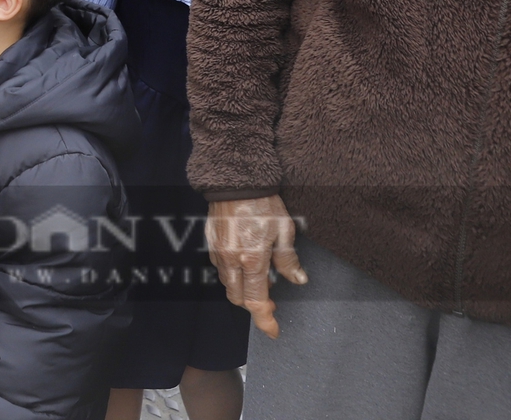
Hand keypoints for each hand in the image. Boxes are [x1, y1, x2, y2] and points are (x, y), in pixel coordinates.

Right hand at [206, 195, 306, 338]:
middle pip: (238, 298)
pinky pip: (220, 268)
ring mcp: (219, 252)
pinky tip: (245, 266)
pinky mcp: (211, 243)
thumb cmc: (263, 203)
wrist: (236, 180)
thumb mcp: (284, 230)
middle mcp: (232, 260)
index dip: (265, 320)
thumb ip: (289, 259)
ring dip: (242, 291)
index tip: (273, 330)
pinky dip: (233, 275)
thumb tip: (298, 280)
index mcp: (252, 259)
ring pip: (228, 284)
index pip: (256, 301)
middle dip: (254, 306)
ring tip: (259, 283)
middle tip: (272, 304)